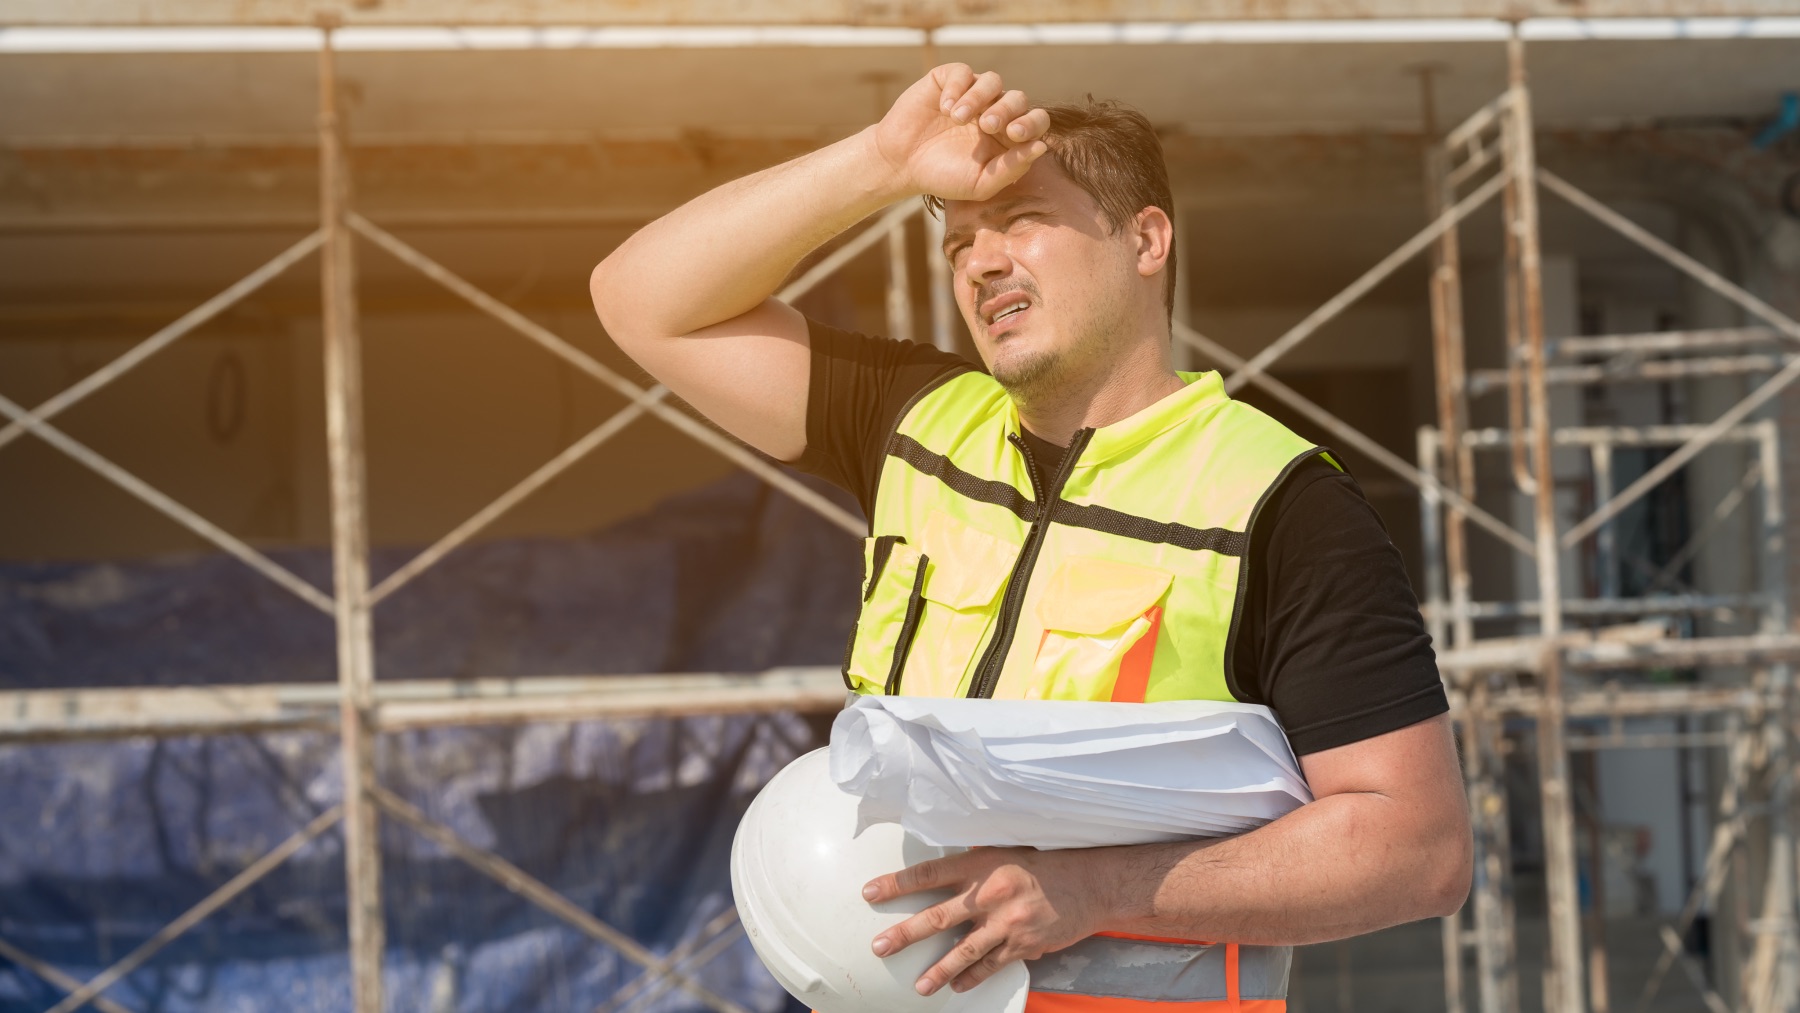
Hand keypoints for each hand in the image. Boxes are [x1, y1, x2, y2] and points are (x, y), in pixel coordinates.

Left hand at [863, 846, 1110, 995]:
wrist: (1090, 884)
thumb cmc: (1044, 863)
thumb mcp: (1004, 852)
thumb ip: (972, 865)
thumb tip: (937, 875)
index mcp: (982, 865)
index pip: (930, 873)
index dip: (898, 883)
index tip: (870, 893)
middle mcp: (991, 893)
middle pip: (939, 916)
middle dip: (906, 934)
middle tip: (880, 947)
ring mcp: (1008, 923)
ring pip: (964, 951)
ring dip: (939, 970)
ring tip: (919, 986)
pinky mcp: (1024, 945)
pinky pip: (992, 965)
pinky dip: (973, 977)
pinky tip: (958, 987)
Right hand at [870, 64, 1051, 202]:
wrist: (901, 164)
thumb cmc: (942, 177)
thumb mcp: (980, 183)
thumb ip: (1012, 168)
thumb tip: (1042, 146)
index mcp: (1007, 136)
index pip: (1035, 121)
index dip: (1031, 124)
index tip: (1014, 134)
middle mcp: (994, 111)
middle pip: (1018, 98)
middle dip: (1006, 110)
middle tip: (986, 125)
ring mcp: (972, 94)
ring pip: (992, 81)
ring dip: (978, 97)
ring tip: (957, 118)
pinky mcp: (948, 80)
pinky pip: (962, 72)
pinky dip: (956, 88)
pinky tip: (944, 108)